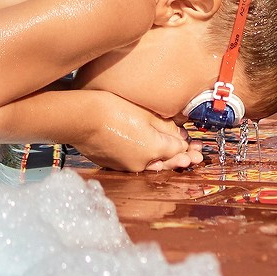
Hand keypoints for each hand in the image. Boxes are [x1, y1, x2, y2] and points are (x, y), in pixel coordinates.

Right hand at [76, 101, 205, 172]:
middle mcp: (142, 163)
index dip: (188, 147)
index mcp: (154, 149)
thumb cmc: (112, 109)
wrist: (80, 118)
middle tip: (194, 157)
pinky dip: (144, 159)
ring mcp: (126, 167)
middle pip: (167, 162)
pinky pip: (135, 163)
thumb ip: (166, 127)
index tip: (196, 145)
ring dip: (163, 161)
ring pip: (151, 164)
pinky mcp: (113, 165)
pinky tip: (148, 153)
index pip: (178, 150)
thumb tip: (180, 136)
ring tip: (176, 158)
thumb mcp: (145, 113)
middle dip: (181, 158)